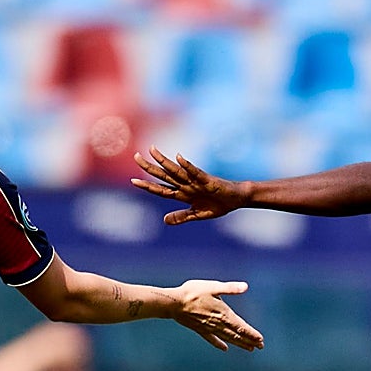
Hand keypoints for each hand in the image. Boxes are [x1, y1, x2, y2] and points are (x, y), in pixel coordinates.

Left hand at [132, 147, 248, 225]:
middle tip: (136, 156)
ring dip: (164, 161)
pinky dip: (188, 166)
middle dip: (149, 167)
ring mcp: (196, 181)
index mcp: (183, 195)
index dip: (147, 186)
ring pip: (176, 171)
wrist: (237, 199)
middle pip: (164, 175)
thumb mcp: (198, 214)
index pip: (161, 189)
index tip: (133, 181)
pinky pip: (196, 172)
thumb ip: (182, 217)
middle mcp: (186, 185)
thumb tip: (164, 220)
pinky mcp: (207, 180)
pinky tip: (179, 158)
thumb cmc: (218, 204)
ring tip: (152, 151)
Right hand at [173, 280, 263, 351]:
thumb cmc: (193, 292)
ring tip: (249, 348)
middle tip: (260, 346)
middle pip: (237, 335)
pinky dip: (219, 344)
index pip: (241, 327)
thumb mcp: (213, 287)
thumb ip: (230, 288)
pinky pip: (212, 339)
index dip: (252, 334)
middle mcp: (218, 324)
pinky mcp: (200, 329)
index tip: (261, 340)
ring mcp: (209, 328)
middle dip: (249, 341)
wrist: (174, 303)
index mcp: (224, 314)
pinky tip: (225, 348)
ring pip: (227, 338)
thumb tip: (245, 286)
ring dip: (239, 343)